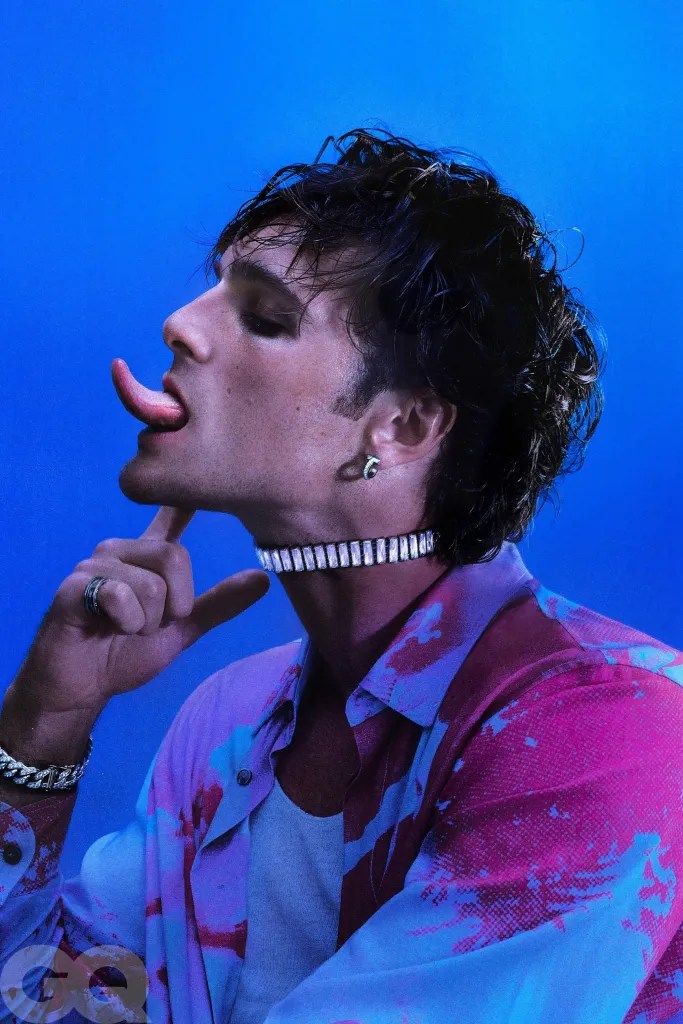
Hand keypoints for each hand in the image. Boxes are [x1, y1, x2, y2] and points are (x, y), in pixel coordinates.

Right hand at [9, 507, 269, 715]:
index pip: (169, 520)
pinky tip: (105, 629)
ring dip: (146, 623)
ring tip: (123, 630)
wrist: (80, 689)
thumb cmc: (123, 653)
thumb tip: (264, 579)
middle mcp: (120, 551)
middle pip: (175, 558)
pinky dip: (125, 624)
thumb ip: (218, 604)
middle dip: (174, 605)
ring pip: (151, 584)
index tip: (193, 463)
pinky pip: (120, 596)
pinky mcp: (74, 586)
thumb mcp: (182, 629)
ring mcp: (95, 565)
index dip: (185, 498)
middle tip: (150, 626)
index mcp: (146, 558)